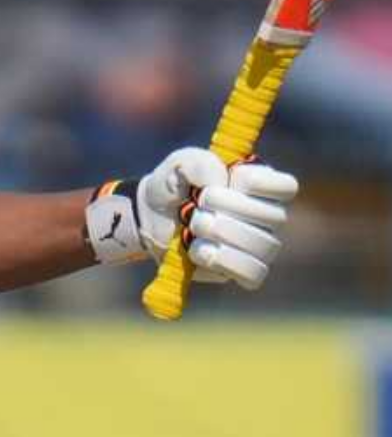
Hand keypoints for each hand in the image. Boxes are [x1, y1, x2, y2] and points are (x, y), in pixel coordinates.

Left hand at [137, 147, 298, 289]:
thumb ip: (200, 163)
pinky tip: (199, 251)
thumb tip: (222, 183)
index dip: (254, 182)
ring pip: (265, 246)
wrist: (150, 217)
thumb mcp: (180, 163)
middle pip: (275, 217)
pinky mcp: (241, 270)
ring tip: (194, 226)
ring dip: (223, 235)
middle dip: (230, 209)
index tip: (225, 179)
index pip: (286, 187)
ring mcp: (258, 245)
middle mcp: (267, 216)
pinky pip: (253, 274)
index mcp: (262, 185)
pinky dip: (225, 263)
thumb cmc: (174, 185)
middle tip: (197, 206)